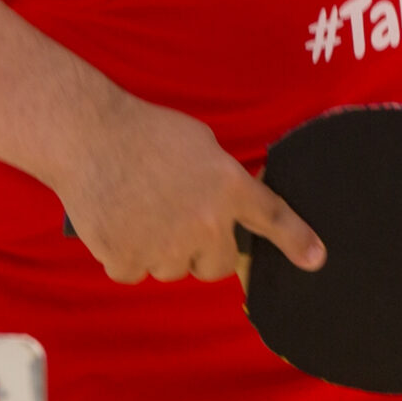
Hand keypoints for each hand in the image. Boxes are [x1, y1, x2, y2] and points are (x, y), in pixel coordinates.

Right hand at [53, 90, 325, 283]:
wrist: (86, 134)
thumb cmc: (141, 129)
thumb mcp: (199, 143)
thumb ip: (220, 180)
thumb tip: (226, 209)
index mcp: (227, 187)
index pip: (272, 219)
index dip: (297, 242)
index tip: (316, 259)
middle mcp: (205, 223)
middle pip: (214, 264)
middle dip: (198, 248)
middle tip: (171, 214)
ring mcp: (166, 246)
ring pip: (171, 269)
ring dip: (158, 249)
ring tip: (135, 207)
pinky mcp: (128, 260)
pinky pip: (133, 271)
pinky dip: (122, 253)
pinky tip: (113, 219)